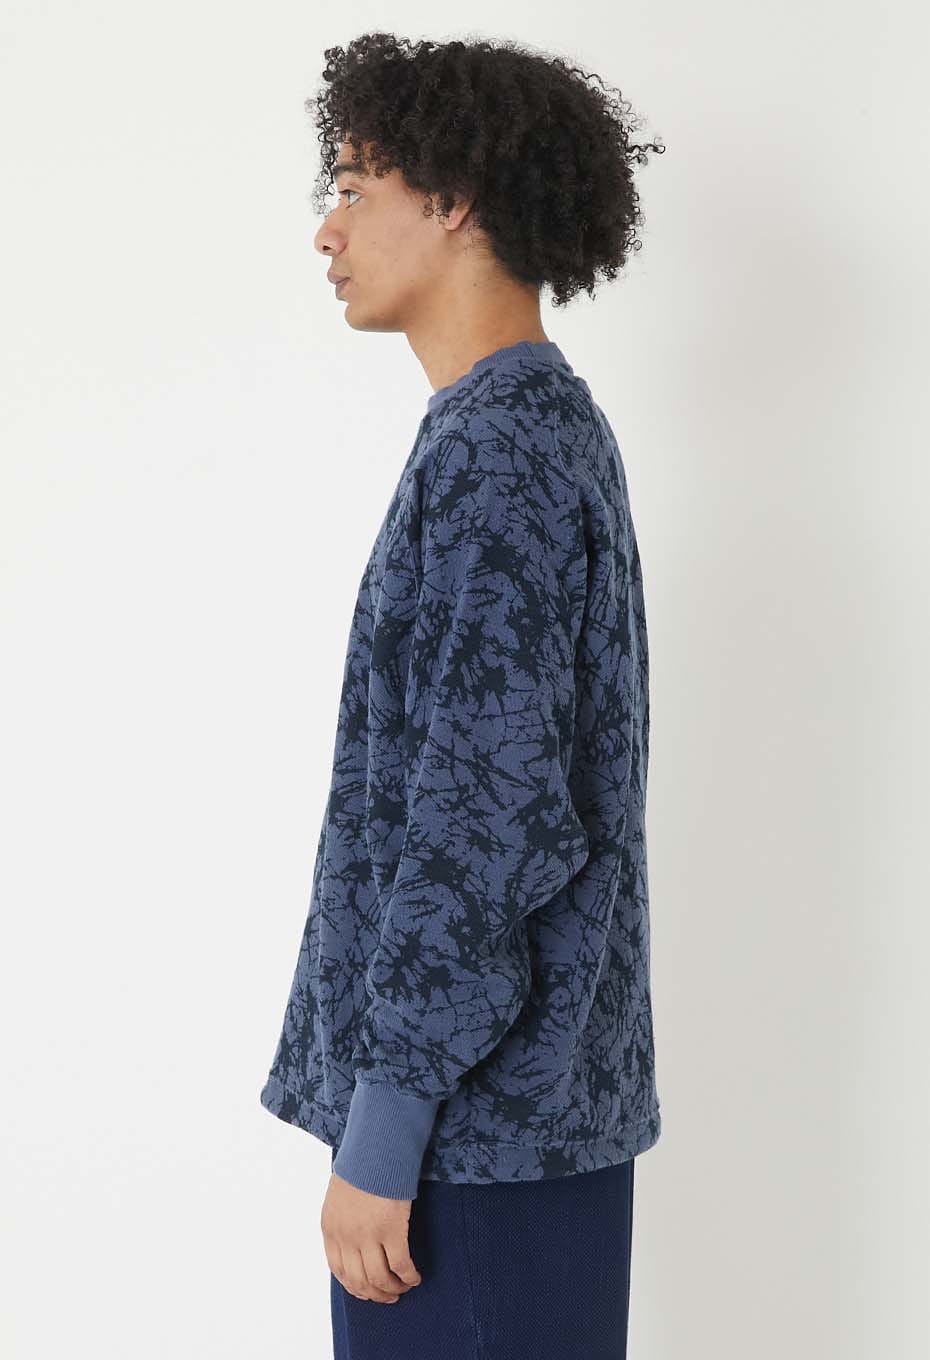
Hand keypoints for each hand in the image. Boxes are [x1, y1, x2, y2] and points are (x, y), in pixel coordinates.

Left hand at [321, 1171, 422, 1302]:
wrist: (376, 1147)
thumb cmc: (361, 1164)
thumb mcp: (340, 1194)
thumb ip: (343, 1219)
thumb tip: (354, 1241)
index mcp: (331, 1228)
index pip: (339, 1271)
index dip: (355, 1286)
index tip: (367, 1291)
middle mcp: (346, 1236)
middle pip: (359, 1280)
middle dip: (375, 1294)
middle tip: (389, 1296)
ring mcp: (368, 1235)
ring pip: (379, 1278)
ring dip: (393, 1289)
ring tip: (403, 1287)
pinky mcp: (392, 1230)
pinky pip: (400, 1265)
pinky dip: (408, 1276)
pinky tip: (415, 1277)